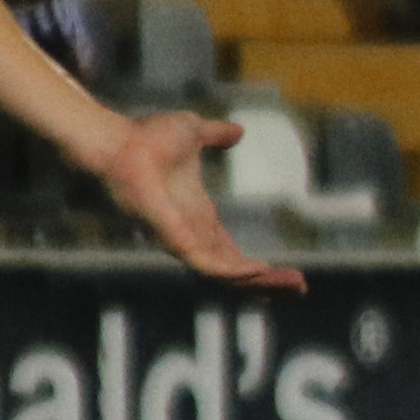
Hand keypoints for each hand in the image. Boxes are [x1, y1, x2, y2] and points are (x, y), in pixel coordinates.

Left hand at [87, 110, 306, 292]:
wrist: (118, 142)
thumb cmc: (146, 139)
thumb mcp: (195, 132)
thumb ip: (217, 135)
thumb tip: (238, 131)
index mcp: (198, 219)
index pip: (233, 256)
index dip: (261, 269)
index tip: (293, 274)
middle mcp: (191, 236)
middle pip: (234, 274)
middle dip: (268, 284)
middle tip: (301, 288)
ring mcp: (181, 241)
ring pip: (224, 277)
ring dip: (258, 284)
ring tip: (291, 284)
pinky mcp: (172, 239)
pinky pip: (205, 265)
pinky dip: (232, 272)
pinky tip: (259, 270)